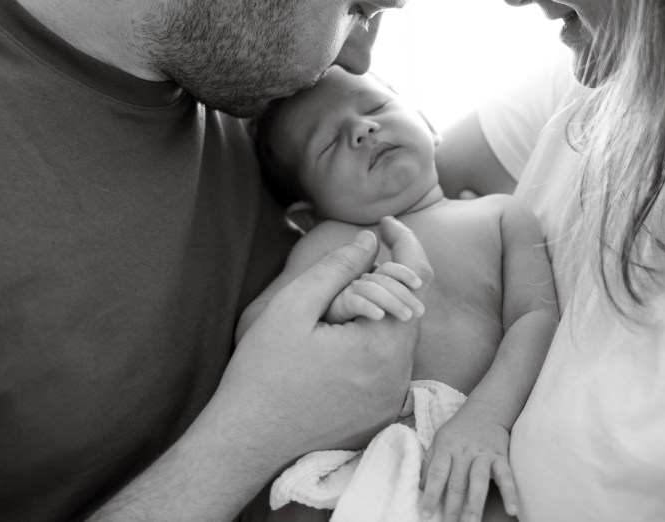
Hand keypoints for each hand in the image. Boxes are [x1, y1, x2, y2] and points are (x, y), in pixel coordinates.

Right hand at [200, 217, 433, 469]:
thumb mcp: (294, 307)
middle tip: (349, 270)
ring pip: (401, 337)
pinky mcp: (381, 415)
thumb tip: (370, 240)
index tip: (383, 224)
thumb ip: (337, 268)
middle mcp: (398, 374)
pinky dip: (375, 344)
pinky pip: (390, 366)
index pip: (418, 277)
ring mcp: (392, 398)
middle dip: (387, 280)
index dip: (405, 242)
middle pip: (410, 306)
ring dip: (380, 313)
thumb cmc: (263, 372)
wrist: (246, 441)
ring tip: (339, 307)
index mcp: (383, 344)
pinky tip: (340, 342)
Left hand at [420, 401, 519, 521]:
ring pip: (478, 481)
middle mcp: (464, 452)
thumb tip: (419, 487)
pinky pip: (506, 476)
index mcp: (446, 448)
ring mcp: (483, 454)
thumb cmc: (458, 429)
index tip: (425, 514)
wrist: (486, 408)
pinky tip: (512, 510)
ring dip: (475, 504)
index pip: (436, 474)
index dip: (430, 495)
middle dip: (452, 508)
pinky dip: (510, 493)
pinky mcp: (501, 456)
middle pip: (457, 483)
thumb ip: (430, 462)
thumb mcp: (439, 439)